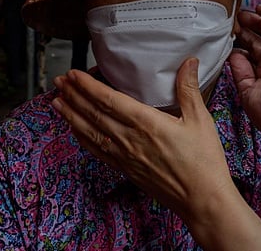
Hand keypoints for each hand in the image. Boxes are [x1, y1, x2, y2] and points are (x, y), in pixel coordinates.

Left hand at [51, 59, 260, 249]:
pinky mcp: (126, 169)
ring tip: (56, 102)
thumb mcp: (200, 120)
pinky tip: (74, 131)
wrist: (201, 200)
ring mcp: (125, 156)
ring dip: (71, 116)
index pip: (109, 100)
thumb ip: (189, 89)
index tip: (73, 74)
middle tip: (59, 82)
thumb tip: (189, 62)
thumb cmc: (204, 161)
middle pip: (93, 114)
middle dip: (73, 96)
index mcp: (147, 123)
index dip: (88, 86)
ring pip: (90, 133)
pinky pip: (97, 151)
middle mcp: (130, 139)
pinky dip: (82, 138)